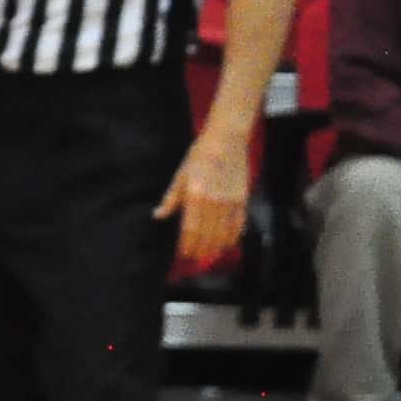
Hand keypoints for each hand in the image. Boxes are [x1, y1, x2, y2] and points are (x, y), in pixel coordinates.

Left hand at [154, 130, 251, 269]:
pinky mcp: (243, 199)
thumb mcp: (180, 176)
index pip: (191, 229)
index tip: (184, 254)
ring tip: (210, 257)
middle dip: (201, 250)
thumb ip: (170, 199)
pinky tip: (228, 245)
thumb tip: (158, 215)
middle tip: (196, 260)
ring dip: (217, 248)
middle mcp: (214, 201)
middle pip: (208, 235)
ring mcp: (230, 201)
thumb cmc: (199, 156)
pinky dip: (233, 237)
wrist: (226, 140)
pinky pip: (239, 224)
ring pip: (224, 233)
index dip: (188, 245)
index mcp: (195, 196)